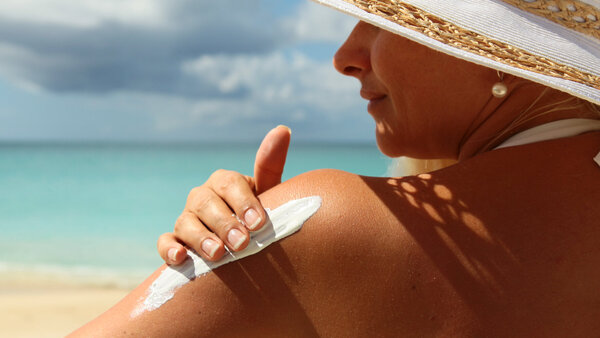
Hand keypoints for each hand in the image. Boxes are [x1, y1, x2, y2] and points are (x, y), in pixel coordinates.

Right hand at [157, 125, 290, 263]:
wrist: (249, 247)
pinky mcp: (175, 242)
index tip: (259, 223)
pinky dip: (169, 248)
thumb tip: (282, 129)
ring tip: (218, 253)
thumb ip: (271, 165)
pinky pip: (165, 242)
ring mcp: (187, 219)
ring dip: (200, 237)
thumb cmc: (259, 218)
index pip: (230, 184)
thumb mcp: (269, 193)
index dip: (243, 202)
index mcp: (225, 183)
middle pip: (206, 203)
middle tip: (242, 243)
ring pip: (186, 222)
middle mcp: (203, 197)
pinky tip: (181, 258)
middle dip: (224, 223)